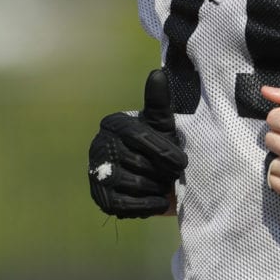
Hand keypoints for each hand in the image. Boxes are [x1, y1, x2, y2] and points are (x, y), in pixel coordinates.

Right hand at [88, 69, 187, 217]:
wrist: (158, 177)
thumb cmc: (162, 144)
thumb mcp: (164, 123)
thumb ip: (160, 101)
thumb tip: (158, 73)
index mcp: (115, 124)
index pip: (142, 138)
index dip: (165, 153)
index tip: (182, 163)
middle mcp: (99, 146)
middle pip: (139, 163)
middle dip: (162, 172)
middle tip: (171, 175)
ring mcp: (96, 173)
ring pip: (134, 184)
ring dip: (156, 187)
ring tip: (163, 184)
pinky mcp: (100, 198)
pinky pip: (125, 206)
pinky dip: (147, 205)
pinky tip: (157, 200)